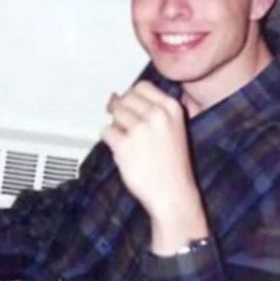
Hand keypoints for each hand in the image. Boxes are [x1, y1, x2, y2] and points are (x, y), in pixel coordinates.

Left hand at [101, 81, 200, 220]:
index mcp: (171, 108)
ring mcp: (140, 129)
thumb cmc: (172, 164)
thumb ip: (151, 109)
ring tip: (130, 143)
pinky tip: (123, 152)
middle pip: (126, 98)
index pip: (142, 86)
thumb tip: (113, 96)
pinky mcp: (124, 144)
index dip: (132, 97)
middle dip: (122, 111)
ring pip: (114, 113)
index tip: (132, 110)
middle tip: (129, 130)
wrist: (173, 193)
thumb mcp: (173, 127)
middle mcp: (157, 114)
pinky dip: (110, 141)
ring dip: (117, 127)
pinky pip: (106, 132)